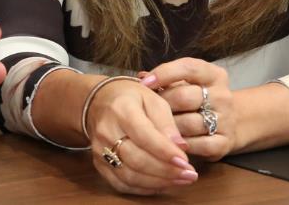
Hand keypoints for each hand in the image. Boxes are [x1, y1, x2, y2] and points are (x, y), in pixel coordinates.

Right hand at [86, 78, 198, 194]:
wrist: (99, 101)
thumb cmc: (130, 98)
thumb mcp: (152, 99)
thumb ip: (166, 122)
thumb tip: (181, 147)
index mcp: (121, 109)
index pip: (144, 135)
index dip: (165, 152)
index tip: (185, 161)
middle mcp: (107, 131)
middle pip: (137, 160)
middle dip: (166, 171)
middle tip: (190, 174)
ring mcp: (100, 150)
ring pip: (130, 176)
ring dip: (159, 182)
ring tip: (180, 180)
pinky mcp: (99, 163)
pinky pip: (121, 184)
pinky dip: (144, 189)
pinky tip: (162, 184)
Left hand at [144, 57, 235, 159]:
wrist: (231, 122)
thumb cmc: (198, 99)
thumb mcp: (187, 83)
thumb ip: (166, 78)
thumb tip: (142, 76)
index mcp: (214, 75)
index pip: (188, 68)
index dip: (164, 73)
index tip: (144, 83)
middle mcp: (223, 96)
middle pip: (184, 97)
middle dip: (162, 103)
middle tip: (147, 109)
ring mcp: (226, 120)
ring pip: (188, 123)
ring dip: (168, 126)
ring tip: (156, 126)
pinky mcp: (225, 143)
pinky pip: (196, 145)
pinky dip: (180, 144)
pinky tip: (170, 142)